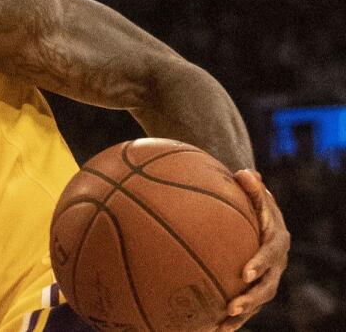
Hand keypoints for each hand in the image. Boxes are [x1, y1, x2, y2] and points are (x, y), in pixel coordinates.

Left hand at [217, 170, 289, 330]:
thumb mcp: (254, 191)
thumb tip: (245, 173)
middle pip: (267, 286)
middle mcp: (276, 264)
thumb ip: (251, 186)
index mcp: (277, 241)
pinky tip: (212, 329)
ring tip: (221, 326)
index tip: (244, 273)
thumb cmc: (252, 200)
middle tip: (231, 306)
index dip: (260, 264)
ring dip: (241, 315)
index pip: (270, 255)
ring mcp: (268, 279)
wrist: (260, 215)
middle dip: (250, 299)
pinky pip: (246, 307)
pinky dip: (233, 320)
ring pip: (257, 302)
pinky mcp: (256, 288)